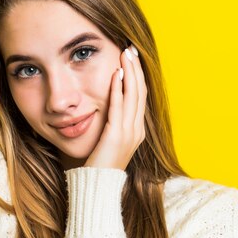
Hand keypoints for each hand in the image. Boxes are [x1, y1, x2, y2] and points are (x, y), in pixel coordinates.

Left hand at [84, 44, 146, 169]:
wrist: (97, 187)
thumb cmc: (98, 166)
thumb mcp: (107, 141)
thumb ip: (110, 124)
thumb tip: (104, 108)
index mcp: (137, 131)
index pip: (140, 97)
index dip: (138, 76)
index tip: (132, 59)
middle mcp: (137, 130)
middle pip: (140, 92)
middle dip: (136, 69)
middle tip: (130, 49)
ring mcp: (129, 133)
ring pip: (133, 95)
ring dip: (129, 72)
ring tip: (125, 54)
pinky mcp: (117, 135)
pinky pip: (119, 107)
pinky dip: (118, 88)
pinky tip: (116, 74)